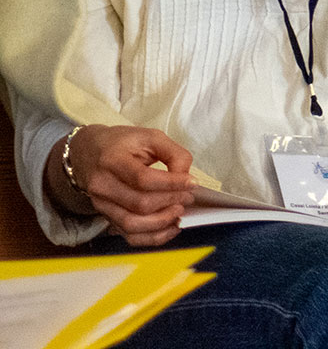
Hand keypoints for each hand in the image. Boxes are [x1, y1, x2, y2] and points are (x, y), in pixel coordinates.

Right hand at [49, 125, 194, 245]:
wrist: (88, 152)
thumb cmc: (122, 143)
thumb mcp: (151, 137)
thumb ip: (174, 154)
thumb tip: (187, 177)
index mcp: (112, 160)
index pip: (143, 179)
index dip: (172, 184)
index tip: (192, 183)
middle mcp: (102, 185)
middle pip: (140, 204)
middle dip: (171, 202)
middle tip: (188, 196)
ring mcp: (101, 204)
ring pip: (132, 224)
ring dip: (162, 222)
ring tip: (179, 210)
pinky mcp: (106, 216)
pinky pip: (129, 235)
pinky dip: (152, 237)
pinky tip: (170, 228)